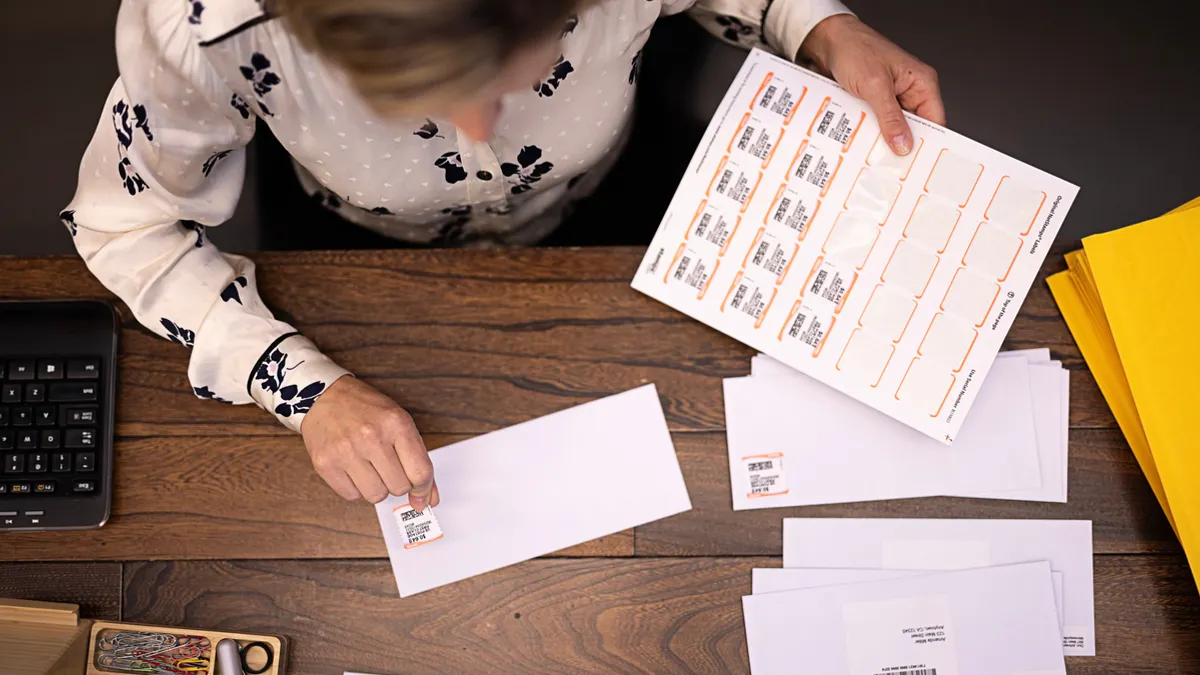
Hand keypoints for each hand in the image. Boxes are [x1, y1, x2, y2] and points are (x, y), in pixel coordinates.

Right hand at [301, 376, 438, 507]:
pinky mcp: (325, 464)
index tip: (421, 495)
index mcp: (396, 423)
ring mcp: (346, 451)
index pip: (420, 472)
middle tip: (390, 468)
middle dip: (398, 482)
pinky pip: (352, 496)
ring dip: (377, 487)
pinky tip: (353, 469)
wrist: (323, 396)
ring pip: (376, 496)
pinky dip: (356, 488)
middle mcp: (371, 437)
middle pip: (399, 487)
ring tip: (370, 467)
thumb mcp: (398, 422)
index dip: (424, 489)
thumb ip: (416, 457)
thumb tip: (428, 498)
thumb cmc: (365, 409)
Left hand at [801, 15, 944, 155]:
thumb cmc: (855, 50)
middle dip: (901, 145)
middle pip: (912, 128)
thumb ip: (890, 117)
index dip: (927, 143)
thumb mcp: (875, 86)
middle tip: (891, 166)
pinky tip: (860, 143)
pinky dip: (867, 133)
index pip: (934, 121)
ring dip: (881, 140)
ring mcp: (890, 98)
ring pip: (891, 129)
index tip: (918, 165)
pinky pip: (875, 124)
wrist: (826, 40)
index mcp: (921, 83)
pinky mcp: (872, 103)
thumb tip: (904, 144)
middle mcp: (908, 91)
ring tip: (873, 156)